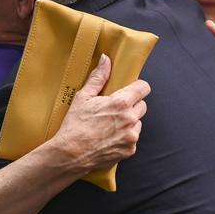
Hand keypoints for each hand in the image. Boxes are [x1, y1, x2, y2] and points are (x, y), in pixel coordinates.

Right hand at [50, 54, 150, 174]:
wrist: (71, 154)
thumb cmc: (75, 124)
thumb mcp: (83, 97)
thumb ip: (98, 77)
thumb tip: (106, 59)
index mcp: (121, 103)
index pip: (143, 88)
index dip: (137, 87)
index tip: (130, 89)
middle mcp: (130, 119)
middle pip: (142, 105)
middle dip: (131, 105)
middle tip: (114, 109)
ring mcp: (132, 136)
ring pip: (138, 123)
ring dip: (129, 122)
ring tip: (110, 125)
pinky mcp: (130, 150)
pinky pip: (133, 138)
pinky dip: (125, 137)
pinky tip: (109, 137)